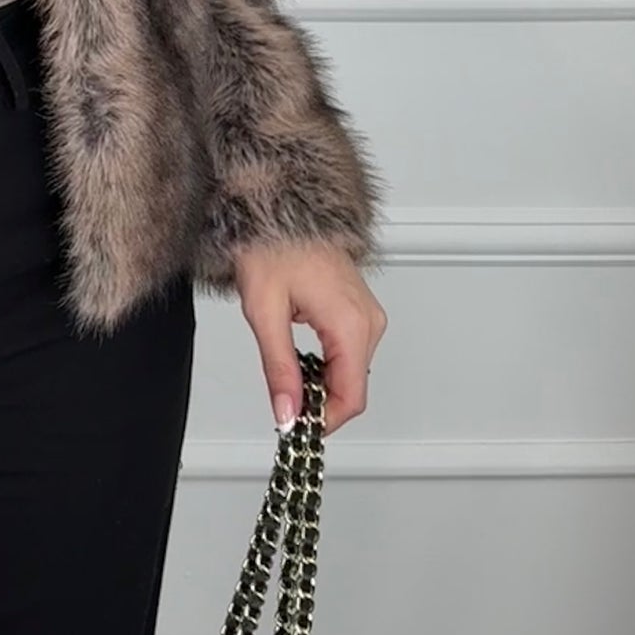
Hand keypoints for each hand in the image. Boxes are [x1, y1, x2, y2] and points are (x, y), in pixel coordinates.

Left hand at [230, 242, 385, 438]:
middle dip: (319, 403)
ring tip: (286, 376)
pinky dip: (325, 364)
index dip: (324, 421)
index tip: (294, 427)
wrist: (279, 207)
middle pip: (352, 386)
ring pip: (350, 371)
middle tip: (281, 405)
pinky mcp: (358, 308)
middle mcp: (368, 321)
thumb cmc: (271, 246)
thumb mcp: (265, 312)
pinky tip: (299, 358)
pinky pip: (349, 351)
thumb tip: (287, 413)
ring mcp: (367, 313)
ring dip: (321, 384)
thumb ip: (279, 368)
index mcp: (351, 324)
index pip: (351, 396)